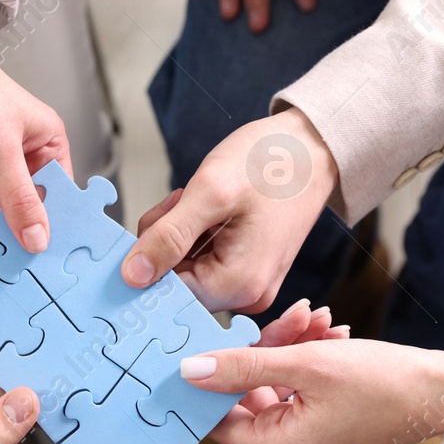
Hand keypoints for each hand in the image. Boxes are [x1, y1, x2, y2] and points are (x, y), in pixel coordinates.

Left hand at [0, 0, 69, 250]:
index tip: (50, 265)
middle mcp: (23, 157)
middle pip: (26, 211)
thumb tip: (38, 238)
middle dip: (19, 240)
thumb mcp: (0, 145)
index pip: (58, 196)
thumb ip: (19, 196)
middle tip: (16, 278)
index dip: (54, 229)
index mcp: (47, 143)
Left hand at [125, 109, 337, 312]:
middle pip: (174, 284)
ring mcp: (247, 284)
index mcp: (239, 284)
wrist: (312, 147)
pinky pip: (200, 261)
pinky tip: (206, 209)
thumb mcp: (210, 192)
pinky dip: (192, 234)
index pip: (167, 295)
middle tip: (181, 202)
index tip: (151, 226)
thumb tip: (132, 276)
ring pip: (183, 270)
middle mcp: (246, 295)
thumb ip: (169, 236)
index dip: (147, 262)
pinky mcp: (244, 269)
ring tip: (197, 200)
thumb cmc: (272, 162)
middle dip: (164, 243)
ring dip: (177, 235)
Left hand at [182, 317, 443, 443]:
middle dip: (267, 350)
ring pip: (280, 387)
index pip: (218, 420)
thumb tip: (190, 371)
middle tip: (291, 318)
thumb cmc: (384, 382)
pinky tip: (330, 332)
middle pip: (251, 398)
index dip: (211, 381)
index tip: (208, 345)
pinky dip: (310, 362)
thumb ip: (241, 366)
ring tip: (317, 320)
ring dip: (292, 348)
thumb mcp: (304, 363)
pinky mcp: (330, 429)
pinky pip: (304, 393)